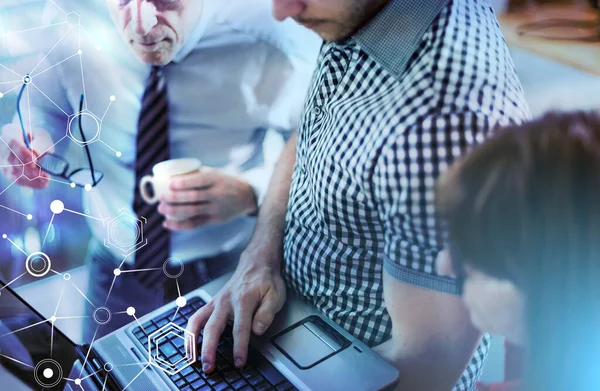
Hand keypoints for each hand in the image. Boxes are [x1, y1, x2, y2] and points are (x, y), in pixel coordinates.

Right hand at [0, 124, 52, 188]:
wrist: (33, 145)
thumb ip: (41, 143)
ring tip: (46, 180)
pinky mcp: (7, 172)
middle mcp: (2, 147)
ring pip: (13, 171)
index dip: (22, 153)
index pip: (12, 142)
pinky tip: (43, 183)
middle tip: (43, 174)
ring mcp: (3, 160)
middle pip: (11, 159)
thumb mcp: (43, 137)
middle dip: (28, 169)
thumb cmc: (38, 139)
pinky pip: (16, 179)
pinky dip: (30, 183)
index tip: (34, 160)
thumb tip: (35, 153)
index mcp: (10, 132)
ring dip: (30, 178)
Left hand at [158, 167, 257, 230]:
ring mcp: (217, 209)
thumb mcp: (215, 173)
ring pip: (192, 212)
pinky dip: (179, 225)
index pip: (199, 181)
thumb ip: (197, 174)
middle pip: (194, 197)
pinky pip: (195, 224)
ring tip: (161, 209)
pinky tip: (167, 224)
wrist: (247, 196)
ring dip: (174, 211)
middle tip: (160, 197)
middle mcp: (218, 194)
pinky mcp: (216, 220)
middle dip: (174, 198)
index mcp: (217, 179)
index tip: (169, 183)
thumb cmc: (225, 181)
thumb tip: (169, 174)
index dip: (183, 183)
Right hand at [185, 249, 285, 372]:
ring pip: (198, 322)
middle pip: (213, 327)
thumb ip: (267, 313)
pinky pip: (195, 318)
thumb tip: (257, 330)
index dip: (239, 348)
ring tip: (192, 359)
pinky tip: (189, 346)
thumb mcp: (275, 295)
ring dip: (193, 341)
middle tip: (209, 366)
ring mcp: (216, 302)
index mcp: (244, 300)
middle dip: (209, 349)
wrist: (256, 263)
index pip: (241, 328)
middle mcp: (226, 301)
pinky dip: (189, 332)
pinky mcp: (211, 303)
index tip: (239, 362)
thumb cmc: (266, 281)